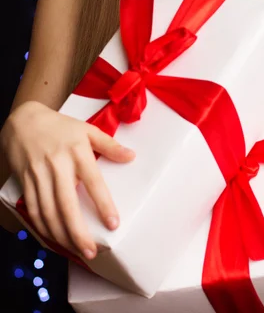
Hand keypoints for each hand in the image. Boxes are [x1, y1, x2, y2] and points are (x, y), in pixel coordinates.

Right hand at [0, 100, 134, 259]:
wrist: (23, 121)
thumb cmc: (60, 126)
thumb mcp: (87, 130)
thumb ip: (109, 145)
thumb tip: (132, 157)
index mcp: (77, 151)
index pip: (93, 181)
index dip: (103, 204)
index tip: (113, 224)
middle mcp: (57, 165)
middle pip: (67, 203)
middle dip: (78, 232)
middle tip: (91, 251)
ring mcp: (39, 174)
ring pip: (48, 211)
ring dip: (61, 235)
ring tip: (76, 250)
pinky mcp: (25, 181)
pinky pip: (33, 209)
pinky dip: (43, 228)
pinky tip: (54, 239)